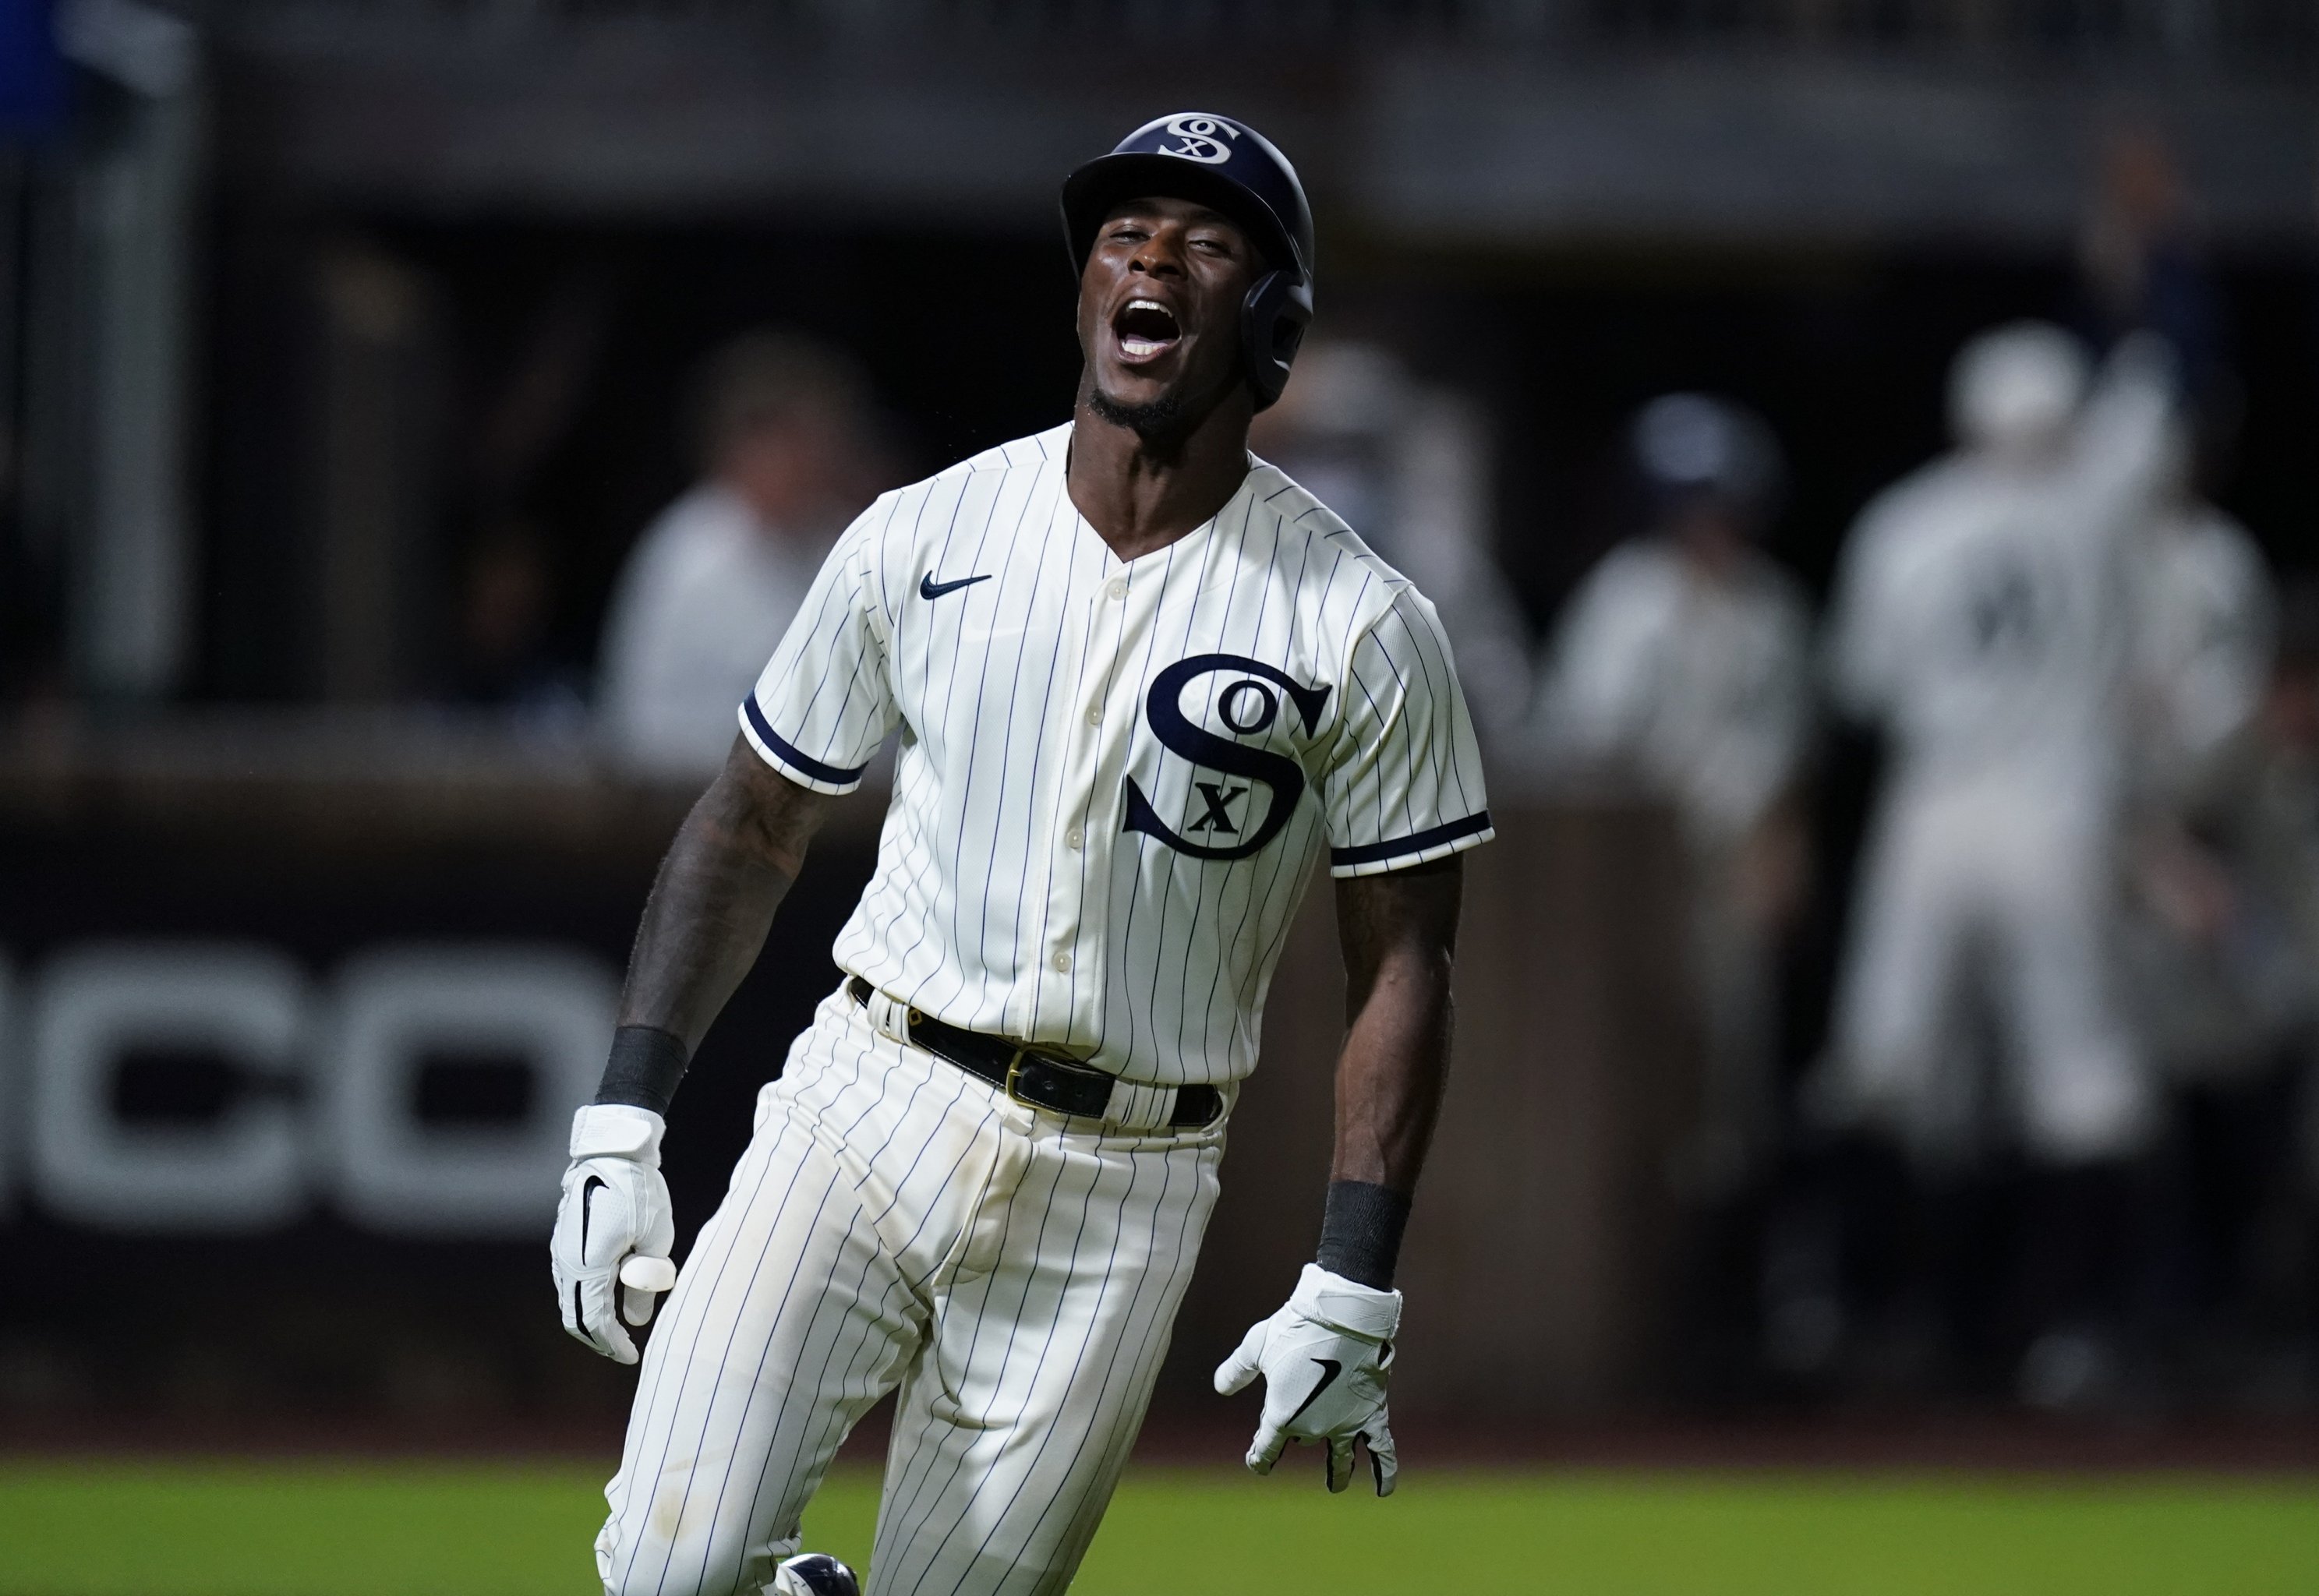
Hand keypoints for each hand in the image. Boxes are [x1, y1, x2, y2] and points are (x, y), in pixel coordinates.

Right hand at [550, 1104, 675, 1363]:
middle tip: (623, 1350)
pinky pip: (570, 1282)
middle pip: (576, 1318)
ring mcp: (561, 1251)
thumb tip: (637, 1319)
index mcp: (589, 1266)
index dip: (613, 1344)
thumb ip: (645, 1285)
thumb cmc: (640, 1193)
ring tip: (618, 1329)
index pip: (596, 1321)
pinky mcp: (564, 1240)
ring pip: (570, 1301)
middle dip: (599, 1339)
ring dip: (591, 1319)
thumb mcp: (655, 1241)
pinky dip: (586, 1299)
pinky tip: (608, 1299)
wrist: (613, 1153)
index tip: (632, 1357)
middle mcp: (567, 1263)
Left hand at [1214, 1263, 1400, 1495]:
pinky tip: (1384, 1491)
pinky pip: (1381, 1450)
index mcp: (1282, 1417)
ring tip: (1336, 1485)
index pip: (1265, 1450)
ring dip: (1338, 1473)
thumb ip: (1236, 1370)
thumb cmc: (1294, 1328)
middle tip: (1293, 1429)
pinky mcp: (1372, 1414)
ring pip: (1341, 1458)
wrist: (1341, 1316)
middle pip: (1301, 1439)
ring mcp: (1345, 1424)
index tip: (1257, 1463)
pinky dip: (1384, 1472)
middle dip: (1295, 1434)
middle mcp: (1313, 1428)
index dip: (1259, 1458)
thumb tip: (1220, 1387)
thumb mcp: (1255, 1347)